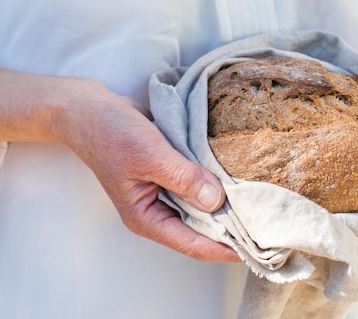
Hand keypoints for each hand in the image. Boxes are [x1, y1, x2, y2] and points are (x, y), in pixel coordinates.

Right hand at [0, 68, 239, 261]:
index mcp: (147, 217)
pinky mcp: (172, 172)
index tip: (256, 248)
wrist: (91, 108)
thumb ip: (184, 179)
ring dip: (226, 205)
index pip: (192, 243)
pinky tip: (240, 180)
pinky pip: (199, 184)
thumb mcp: (151, 156)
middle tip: (266, 226)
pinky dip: (217, 183)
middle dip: (230, 228)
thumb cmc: (112, 134)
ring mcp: (165, 191)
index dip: (224, 248)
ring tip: (260, 206)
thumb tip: (217, 201)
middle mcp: (158, 209)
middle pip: (201, 228)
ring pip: (203, 206)